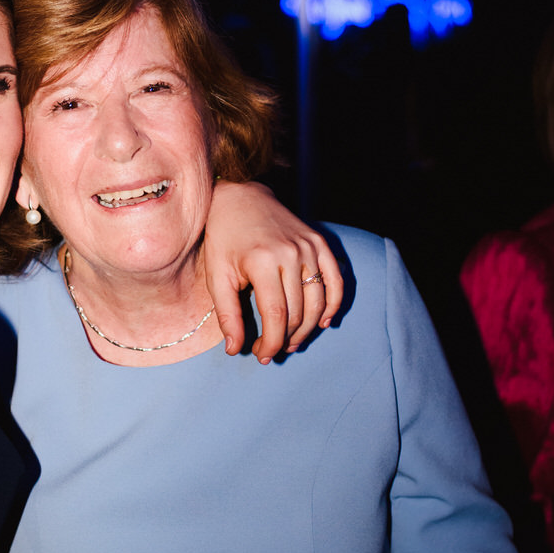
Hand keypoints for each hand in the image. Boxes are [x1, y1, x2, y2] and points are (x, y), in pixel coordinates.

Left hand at [204, 181, 343, 361]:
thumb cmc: (224, 239)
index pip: (275, 315)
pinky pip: (335, 281)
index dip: (271, 341)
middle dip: (285, 338)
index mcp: (262, 261)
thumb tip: (235, 349)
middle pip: (297, 311)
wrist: (241, 197)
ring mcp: (309, 247)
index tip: (262, 355)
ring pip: (317, 301)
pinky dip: (333, 305)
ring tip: (292, 342)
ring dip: (307, 328)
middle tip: (272, 350)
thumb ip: (227, 315)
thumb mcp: (218, 276)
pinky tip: (322, 322)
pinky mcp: (320, 242)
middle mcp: (290, 253)